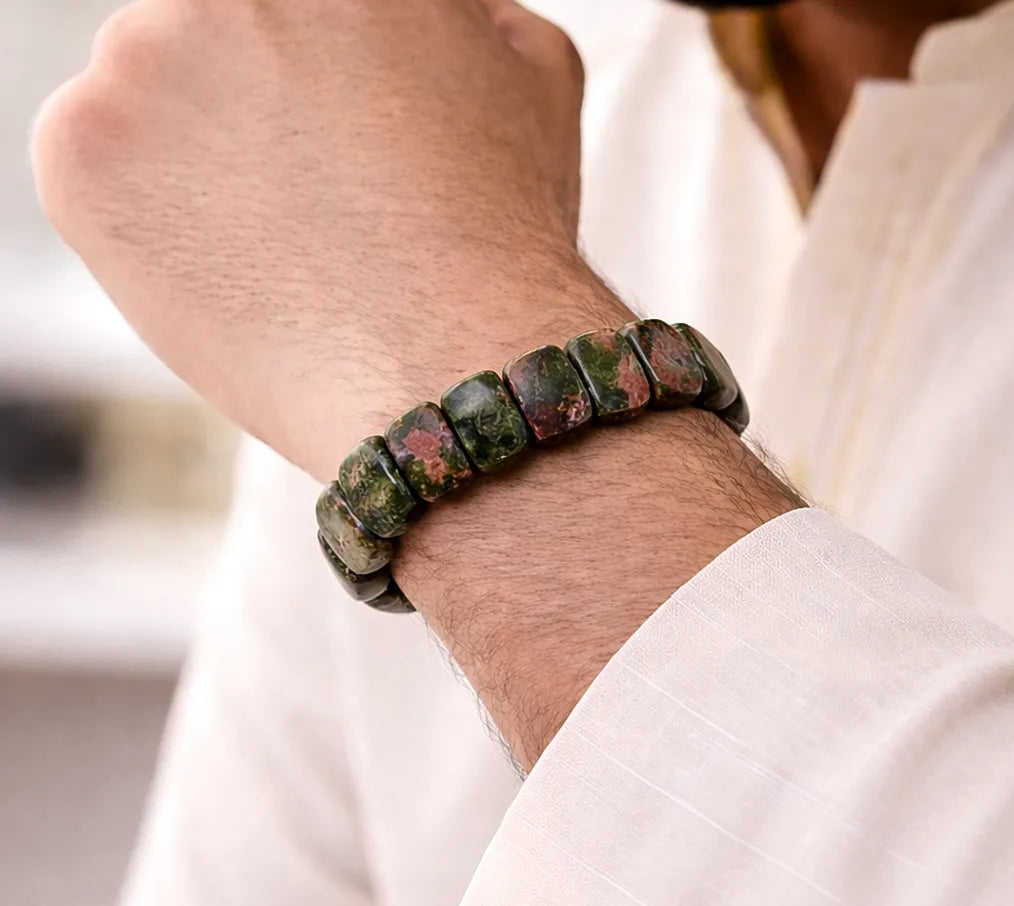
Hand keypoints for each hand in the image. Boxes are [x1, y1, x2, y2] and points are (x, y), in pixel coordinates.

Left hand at [33, 0, 600, 477]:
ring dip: (202, 159)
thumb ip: (466, 16)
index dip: (320, 79)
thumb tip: (440, 18)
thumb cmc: (503, 236)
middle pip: (216, 37)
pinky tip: (234, 269)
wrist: (452, 363)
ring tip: (285, 245)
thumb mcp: (533, 73)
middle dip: (257, 103)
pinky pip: (99, 175)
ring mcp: (137, 58)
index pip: (290, 14)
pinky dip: (148, 222)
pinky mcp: (79, 154)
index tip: (332, 128)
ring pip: (152, 102)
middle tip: (314, 192)